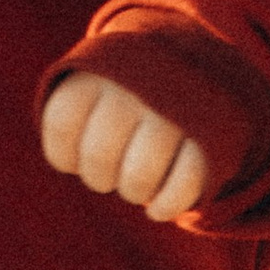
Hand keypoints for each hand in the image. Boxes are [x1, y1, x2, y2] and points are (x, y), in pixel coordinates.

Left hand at [40, 71, 210, 223]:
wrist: (193, 61)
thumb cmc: (126, 90)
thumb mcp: (92, 82)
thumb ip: (72, 118)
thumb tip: (69, 161)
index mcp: (97, 69)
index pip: (60, 124)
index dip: (64, 155)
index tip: (76, 156)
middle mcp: (133, 86)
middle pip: (98, 156)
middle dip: (100, 178)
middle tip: (111, 172)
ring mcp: (172, 111)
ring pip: (139, 177)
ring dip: (134, 192)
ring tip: (136, 184)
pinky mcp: (209, 136)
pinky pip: (183, 186)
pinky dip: (167, 205)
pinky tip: (158, 208)